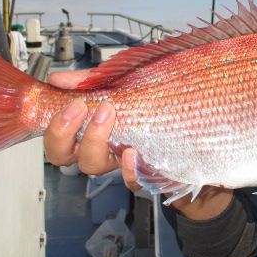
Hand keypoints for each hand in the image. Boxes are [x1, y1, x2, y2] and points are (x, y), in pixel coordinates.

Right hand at [44, 71, 232, 219]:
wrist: (203, 128)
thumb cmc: (161, 105)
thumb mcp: (125, 83)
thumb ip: (93, 80)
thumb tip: (60, 77)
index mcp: (93, 129)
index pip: (58, 137)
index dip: (53, 125)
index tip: (66, 100)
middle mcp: (104, 149)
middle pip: (64, 156)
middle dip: (63, 132)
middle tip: (79, 107)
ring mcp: (124, 161)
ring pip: (93, 165)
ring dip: (94, 139)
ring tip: (109, 112)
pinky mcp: (149, 173)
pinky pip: (133, 180)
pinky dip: (128, 168)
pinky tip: (131, 151)